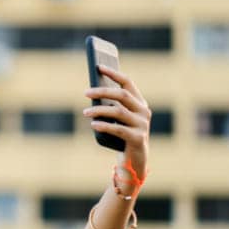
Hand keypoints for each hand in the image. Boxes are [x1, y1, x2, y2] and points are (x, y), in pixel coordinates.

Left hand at [83, 64, 150, 189]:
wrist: (134, 161)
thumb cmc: (121, 137)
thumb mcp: (117, 120)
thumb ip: (111, 106)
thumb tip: (92, 93)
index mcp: (140, 103)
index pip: (128, 83)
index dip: (114, 74)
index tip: (99, 67)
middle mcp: (144, 111)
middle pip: (122, 95)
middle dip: (103, 91)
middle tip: (85, 92)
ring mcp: (142, 125)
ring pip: (119, 112)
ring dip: (99, 110)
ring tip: (85, 112)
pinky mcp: (138, 138)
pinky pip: (118, 129)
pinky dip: (104, 126)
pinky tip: (93, 124)